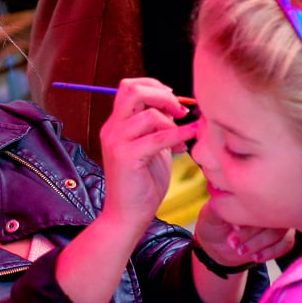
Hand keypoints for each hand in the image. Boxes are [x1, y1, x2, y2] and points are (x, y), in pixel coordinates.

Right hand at [97, 77, 192, 230]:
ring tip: (183, 135)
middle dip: (163, 95)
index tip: (174, 99)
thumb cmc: (142, 184)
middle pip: (133, 90)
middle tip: (181, 111)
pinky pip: (158, 137)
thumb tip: (178, 108)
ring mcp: (116, 142)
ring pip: (148, 113)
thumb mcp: (151, 148)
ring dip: (172, 121)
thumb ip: (159, 127)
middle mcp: (112, 129)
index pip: (129, 87)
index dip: (154, 86)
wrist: (127, 216)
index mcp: (115, 124)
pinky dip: (179, 134)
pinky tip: (190, 139)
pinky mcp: (126, 157)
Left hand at [191, 202, 295, 268]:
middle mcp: (269, 204)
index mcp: (252, 193)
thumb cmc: (214, 224)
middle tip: (233, 243)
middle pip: (272, 217)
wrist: (217, 245)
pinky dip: (271, 252)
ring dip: (260, 244)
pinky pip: (287, 243)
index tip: (233, 229)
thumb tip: (230, 206)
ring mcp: (278, 220)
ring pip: (281, 232)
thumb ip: (220, 208)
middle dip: (252, 234)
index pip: (259, 200)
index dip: (248, 218)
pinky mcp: (282, 237)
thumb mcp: (211, 215)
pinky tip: (255, 257)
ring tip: (240, 251)